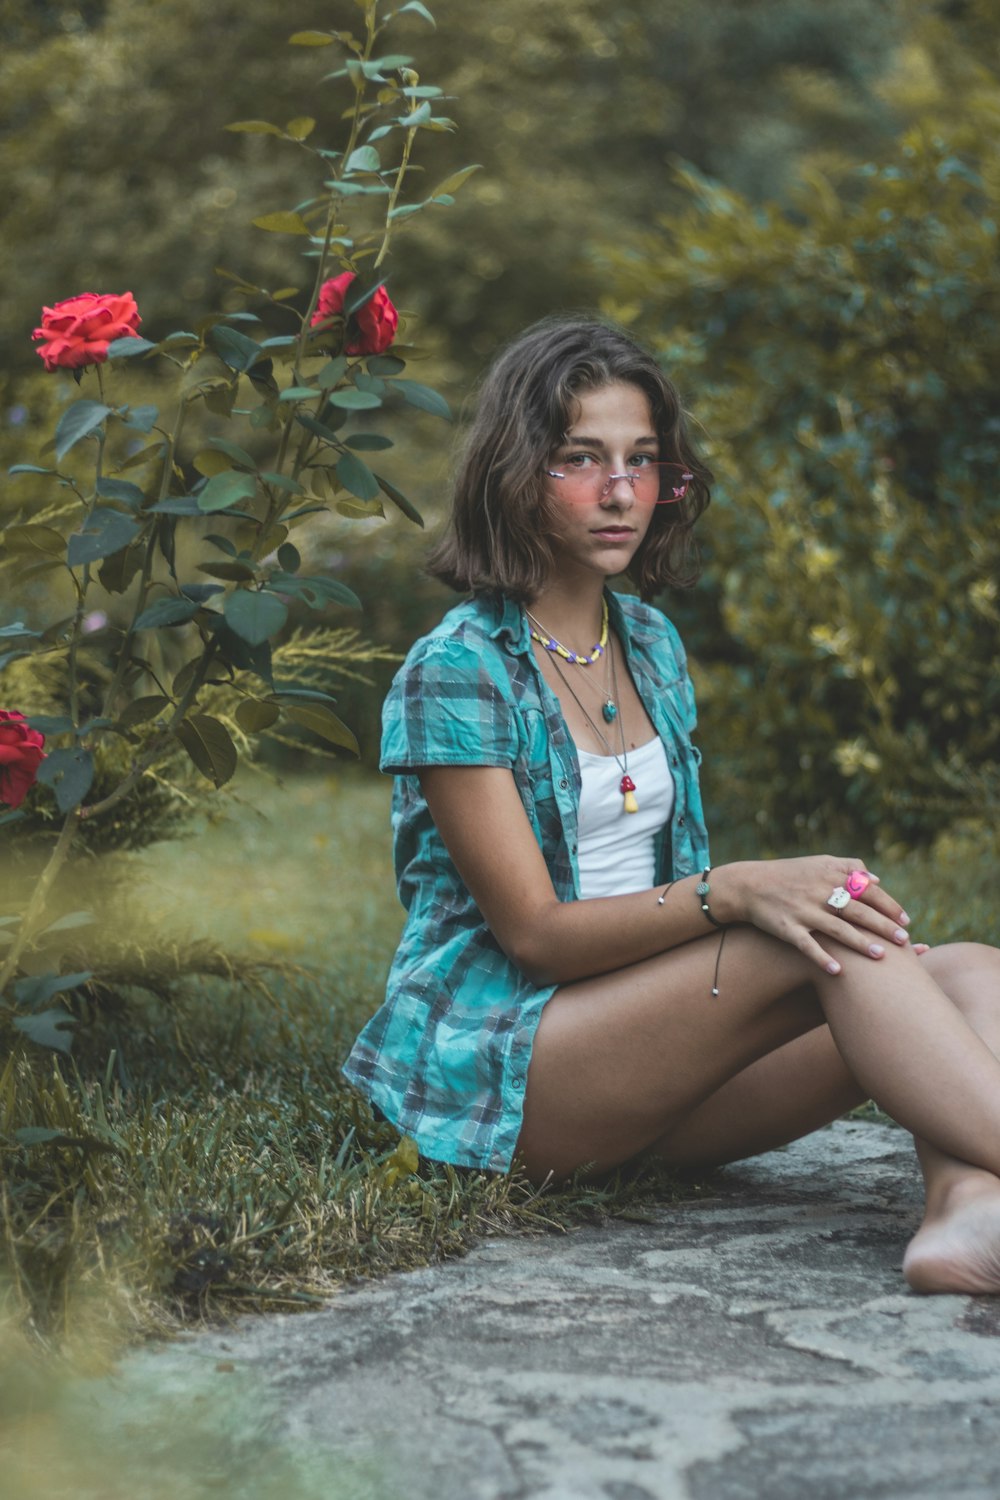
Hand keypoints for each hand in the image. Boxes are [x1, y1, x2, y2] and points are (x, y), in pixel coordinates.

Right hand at [717, 857, 912, 974]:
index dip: (888, 906)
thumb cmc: (789, 874)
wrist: (748, 884)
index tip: (905, 921)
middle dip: (883, 926)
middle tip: (904, 941)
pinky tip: (838, 972)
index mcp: (830, 874)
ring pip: (837, 929)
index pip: (867, 891)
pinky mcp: (787, 927)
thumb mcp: (818, 863)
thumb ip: (848, 867)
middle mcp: (819, 892)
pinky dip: (822, 959)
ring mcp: (802, 910)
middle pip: (858, 910)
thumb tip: (876, 880)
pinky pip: (807, 946)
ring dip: (860, 943)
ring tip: (882, 957)